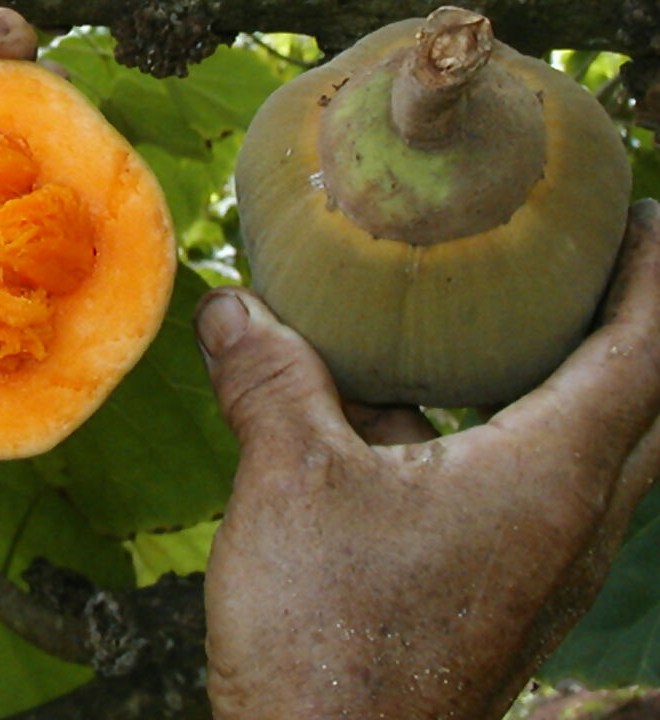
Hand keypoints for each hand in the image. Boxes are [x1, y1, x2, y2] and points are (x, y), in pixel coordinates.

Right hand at [196, 199, 659, 719]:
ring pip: (580, 444)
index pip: (644, 355)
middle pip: (638, 401)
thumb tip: (232, 305)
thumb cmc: (331, 638)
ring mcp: (536, 561)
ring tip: (500, 313)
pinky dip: (489, 425)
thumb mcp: (289, 481)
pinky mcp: (495, 585)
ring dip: (559, 374)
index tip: (641, 212)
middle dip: (629, 321)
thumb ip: (270, 378)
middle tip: (591, 252)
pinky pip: (521, 481)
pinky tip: (400, 406)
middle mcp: (569, 520)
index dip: (654, 275)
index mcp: (549, 477)